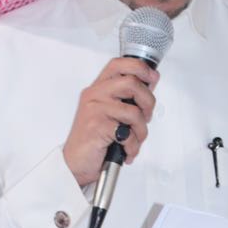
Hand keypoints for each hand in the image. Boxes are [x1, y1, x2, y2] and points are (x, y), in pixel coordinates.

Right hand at [63, 57, 158, 186]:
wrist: (75, 163)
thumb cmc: (94, 139)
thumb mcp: (110, 112)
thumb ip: (128, 97)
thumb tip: (150, 81)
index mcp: (98, 89)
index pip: (119, 64)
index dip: (140, 67)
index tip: (152, 77)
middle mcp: (95, 95)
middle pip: (132, 83)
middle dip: (148, 102)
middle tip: (146, 116)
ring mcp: (95, 110)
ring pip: (134, 111)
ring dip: (142, 131)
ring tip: (134, 140)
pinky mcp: (97, 127)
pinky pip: (128, 133)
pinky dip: (132, 146)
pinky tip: (126, 150)